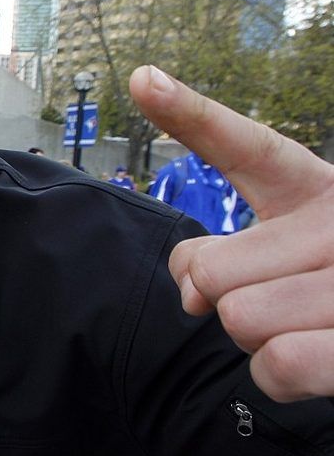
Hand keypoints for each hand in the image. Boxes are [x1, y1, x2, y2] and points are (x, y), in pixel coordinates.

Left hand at [130, 65, 333, 401]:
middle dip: (225, 301)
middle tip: (281, 303)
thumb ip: (223, 261)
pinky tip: (318, 362)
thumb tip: (193, 296)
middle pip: (211, 270)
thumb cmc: (328, 299)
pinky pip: (278, 364)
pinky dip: (281, 376)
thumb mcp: (283, 263)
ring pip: (240, 319)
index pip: (248, 149)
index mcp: (322, 191)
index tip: (141, 79)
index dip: (191, 114)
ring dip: (258, 340)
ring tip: (310, 329)